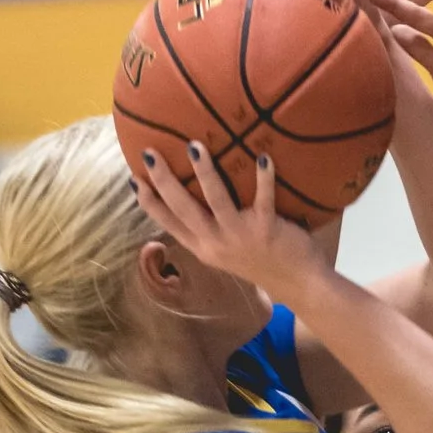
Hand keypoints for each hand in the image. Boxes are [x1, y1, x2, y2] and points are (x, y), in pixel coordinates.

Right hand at [131, 137, 330, 310]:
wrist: (299, 285)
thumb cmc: (262, 260)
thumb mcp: (226, 250)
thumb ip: (211, 228)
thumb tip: (198, 194)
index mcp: (203, 248)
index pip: (169, 223)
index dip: (149, 202)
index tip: (134, 178)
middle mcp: (216, 243)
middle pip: (183, 208)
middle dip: (164, 180)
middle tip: (150, 152)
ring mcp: (239, 237)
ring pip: (216, 201)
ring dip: (206, 173)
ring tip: (195, 147)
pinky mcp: (266, 230)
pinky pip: (263, 199)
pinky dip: (264, 178)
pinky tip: (263, 158)